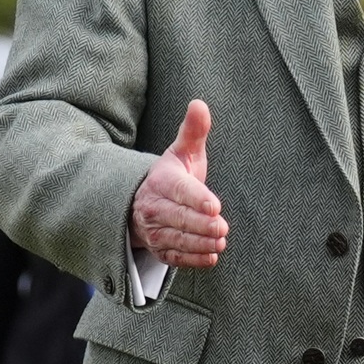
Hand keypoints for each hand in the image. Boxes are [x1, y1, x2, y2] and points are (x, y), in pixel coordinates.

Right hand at [129, 101, 227, 270]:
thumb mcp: (182, 152)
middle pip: (179, 218)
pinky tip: (210, 258)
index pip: (179, 190)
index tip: (214, 205)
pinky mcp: (160, 249)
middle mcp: (154, 207)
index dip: (196, 198)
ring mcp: (155, 231)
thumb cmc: (172, 175)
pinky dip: (192, 259)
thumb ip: (193, 132)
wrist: (142, 203)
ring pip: (177, 239)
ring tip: (220, 242)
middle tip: (222, 227)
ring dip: (199, 243)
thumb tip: (200, 104)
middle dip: (201, 224)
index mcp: (161, 181)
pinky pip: (174, 257)